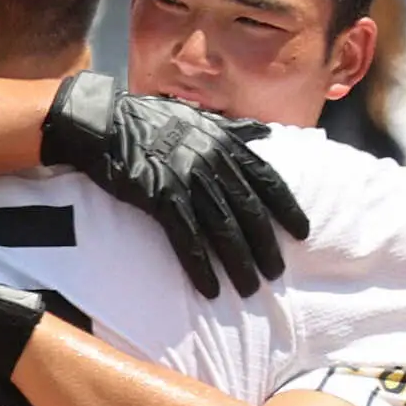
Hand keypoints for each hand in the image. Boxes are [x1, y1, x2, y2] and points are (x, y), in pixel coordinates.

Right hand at [40, 71, 309, 298]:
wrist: (103, 123)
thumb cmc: (147, 120)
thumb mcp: (196, 116)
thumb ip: (232, 128)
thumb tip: (264, 132)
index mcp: (223, 142)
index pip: (267, 179)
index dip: (287, 208)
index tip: (303, 233)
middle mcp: (211, 159)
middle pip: (249, 210)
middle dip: (266, 245)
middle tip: (277, 273)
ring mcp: (187, 178)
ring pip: (223, 228)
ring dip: (239, 262)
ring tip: (251, 288)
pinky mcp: (160, 196)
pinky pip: (187, 238)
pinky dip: (201, 266)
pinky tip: (211, 288)